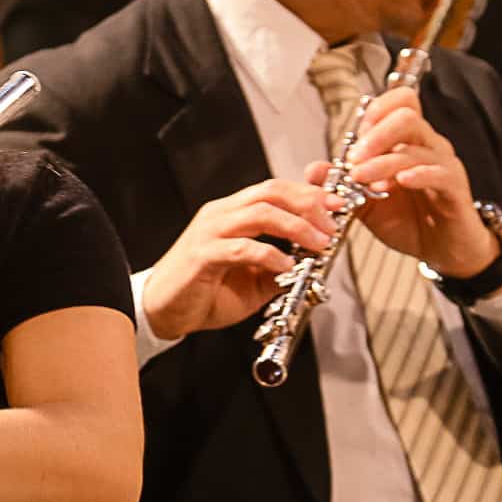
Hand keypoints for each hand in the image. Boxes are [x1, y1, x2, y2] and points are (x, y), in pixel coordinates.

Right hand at [142, 179, 341, 337]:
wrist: (163, 311)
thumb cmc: (204, 291)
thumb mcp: (253, 280)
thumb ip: (279, 268)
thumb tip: (312, 264)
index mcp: (232, 213)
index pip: (274, 190)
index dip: (309, 193)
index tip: (338, 205)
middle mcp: (220, 215)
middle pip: (270, 192)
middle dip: (308, 203)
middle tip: (332, 223)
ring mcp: (209, 232)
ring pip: (259, 213)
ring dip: (295, 226)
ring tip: (318, 243)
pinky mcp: (202, 255)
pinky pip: (242, 248)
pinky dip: (270, 255)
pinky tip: (286, 266)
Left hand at [311, 87, 498, 277]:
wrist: (440, 250)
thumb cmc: (408, 221)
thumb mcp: (365, 203)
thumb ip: (341, 185)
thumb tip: (313, 170)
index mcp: (408, 141)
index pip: (400, 102)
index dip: (376, 111)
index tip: (354, 135)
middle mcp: (428, 145)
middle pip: (406, 116)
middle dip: (374, 135)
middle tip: (353, 159)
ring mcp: (443, 164)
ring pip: (415, 148)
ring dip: (383, 162)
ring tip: (362, 179)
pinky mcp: (455, 188)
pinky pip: (438, 173)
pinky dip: (416, 175)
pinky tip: (399, 183)